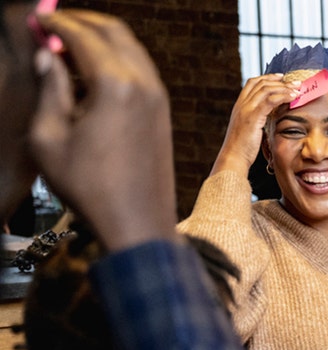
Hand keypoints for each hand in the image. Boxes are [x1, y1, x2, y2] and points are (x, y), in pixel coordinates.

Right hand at [30, 11, 175, 250]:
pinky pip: (141, 69)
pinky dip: (117, 59)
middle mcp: (144, 84)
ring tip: (68, 47)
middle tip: (52, 25)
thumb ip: (49, 90)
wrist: (139, 223)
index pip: (83, 35)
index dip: (56, 23)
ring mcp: (159, 97)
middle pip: (114, 31)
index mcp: (116, 85)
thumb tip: (49, 57)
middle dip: (81, 22)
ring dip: (101, 39)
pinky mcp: (163, 112)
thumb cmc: (90, 188)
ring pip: (131, 48)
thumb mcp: (50, 139)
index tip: (36, 19)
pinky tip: (92, 71)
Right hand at [209, 74, 298, 176]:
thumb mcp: (251, 129)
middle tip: (296, 83)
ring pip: (266, 89)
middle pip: (261, 83)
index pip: (253, 83)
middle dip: (280, 81)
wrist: (234, 158)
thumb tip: (274, 113)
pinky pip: (270, 100)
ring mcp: (246, 109)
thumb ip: (259, 118)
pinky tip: (293, 97)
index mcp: (240, 106)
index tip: (282, 78)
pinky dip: (283, 96)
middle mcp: (241, 104)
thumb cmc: (244, 148)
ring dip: (284, 87)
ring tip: (298, 89)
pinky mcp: (252, 117)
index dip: (268, 78)